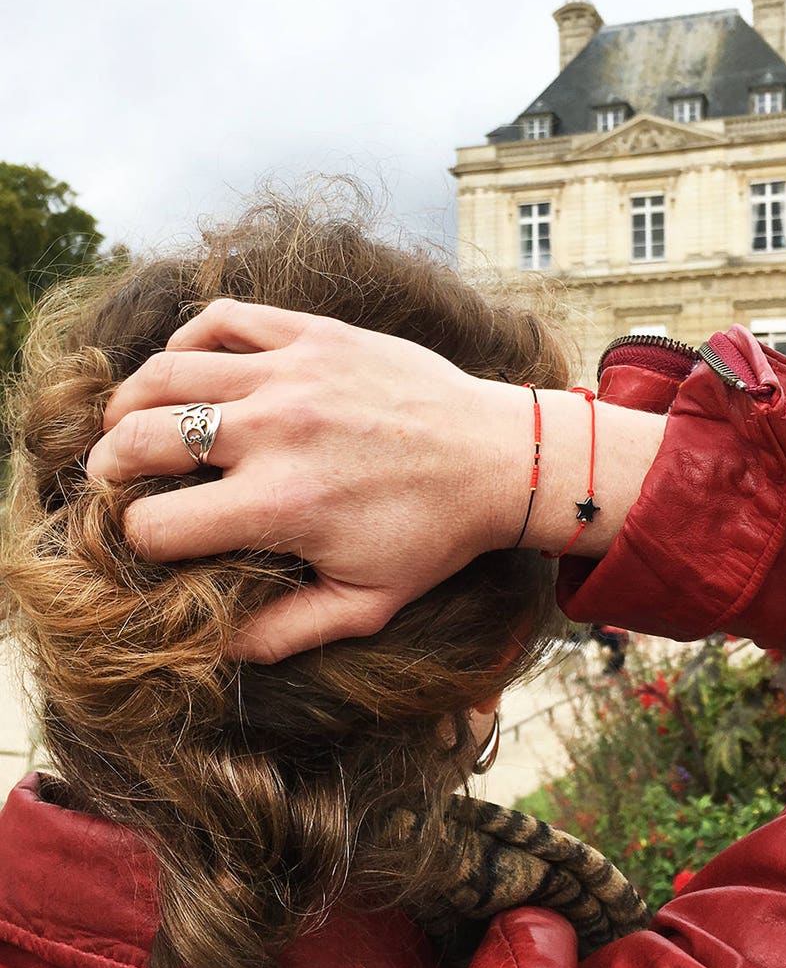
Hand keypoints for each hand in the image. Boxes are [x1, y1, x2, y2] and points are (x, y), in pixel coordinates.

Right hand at [87, 300, 530, 661]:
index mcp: (281, 505)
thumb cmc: (433, 534)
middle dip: (107, 466)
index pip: (156, 524)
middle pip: (140, 437)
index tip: (151, 538)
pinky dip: (188, 338)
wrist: (496, 457)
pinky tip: (187, 366)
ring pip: (167, 371)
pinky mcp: (315, 335)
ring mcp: (293, 373)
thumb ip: (285, 633)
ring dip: (128, 401)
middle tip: (108, 476)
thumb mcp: (365, 604)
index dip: (138, 540)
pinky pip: (224, 319)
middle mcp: (275, 432)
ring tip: (125, 420)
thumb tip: (215, 648)